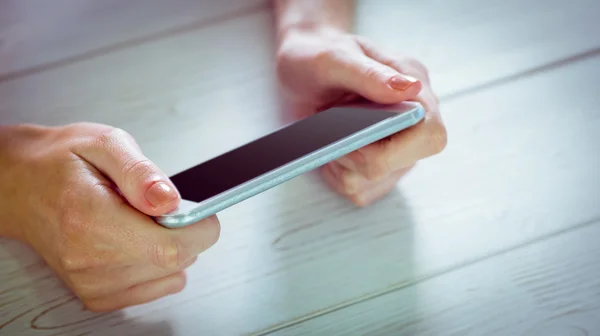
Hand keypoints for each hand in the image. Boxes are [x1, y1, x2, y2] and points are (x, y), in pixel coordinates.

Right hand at [0, 123, 219, 311]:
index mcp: (91, 219)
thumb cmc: (60, 163)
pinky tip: (138, 241)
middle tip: (160, 208)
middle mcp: (89, 259)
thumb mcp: (105, 144)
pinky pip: (153, 288)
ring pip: (168, 276)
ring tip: (140, 221)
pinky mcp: (96, 294)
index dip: (199, 231)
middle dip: (184, 233)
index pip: (168, 248)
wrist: (19, 187)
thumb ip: (141, 172)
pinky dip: (157, 264)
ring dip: (170, 248)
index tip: (204, 213)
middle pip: (173, 263)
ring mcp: (91, 282)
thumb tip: (170, 201)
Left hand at [275, 27, 446, 205]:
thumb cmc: (318, 56)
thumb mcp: (334, 57)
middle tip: (332, 132)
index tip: (354, 135)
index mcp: (414, 90)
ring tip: (328, 135)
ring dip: (343, 166)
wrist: (300, 66)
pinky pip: (359, 191)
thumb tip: (410, 88)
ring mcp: (396, 149)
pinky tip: (329, 150)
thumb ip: (370, 74)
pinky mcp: (376, 168)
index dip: (396, 147)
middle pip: (401, 166)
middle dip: (359, 157)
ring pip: (375, 183)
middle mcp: (411, 123)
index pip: (430, 136)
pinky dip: (336, 175)